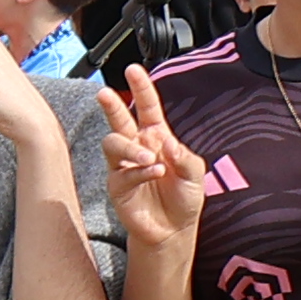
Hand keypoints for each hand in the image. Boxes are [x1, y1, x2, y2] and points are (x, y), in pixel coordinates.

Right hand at [97, 74, 210, 255]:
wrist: (174, 230)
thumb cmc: (183, 197)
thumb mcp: (195, 174)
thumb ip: (185, 157)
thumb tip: (166, 143)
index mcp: (157, 137)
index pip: (147, 108)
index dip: (141, 88)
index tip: (133, 69)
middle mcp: (138, 147)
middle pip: (119, 120)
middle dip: (111, 105)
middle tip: (105, 93)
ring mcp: (125, 166)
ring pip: (113, 144)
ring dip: (130, 147)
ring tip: (149, 158)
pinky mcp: (118, 186)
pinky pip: (122, 172)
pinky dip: (139, 171)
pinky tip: (154, 172)